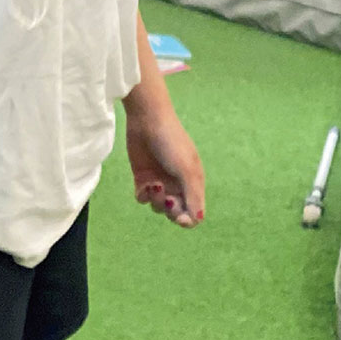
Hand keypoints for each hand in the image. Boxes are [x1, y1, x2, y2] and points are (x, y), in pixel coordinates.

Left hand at [126, 105, 204, 227]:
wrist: (147, 119)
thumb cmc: (171, 142)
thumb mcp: (187, 169)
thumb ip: (193, 195)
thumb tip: (197, 219)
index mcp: (193, 182)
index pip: (194, 212)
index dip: (187, 219)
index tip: (179, 217)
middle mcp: (177, 185)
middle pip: (176, 213)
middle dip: (171, 210)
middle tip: (166, 198)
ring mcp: (160, 182)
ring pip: (158, 207)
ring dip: (156, 201)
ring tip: (153, 186)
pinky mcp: (143, 178)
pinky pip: (143, 199)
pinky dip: (144, 196)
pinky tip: (144, 186)